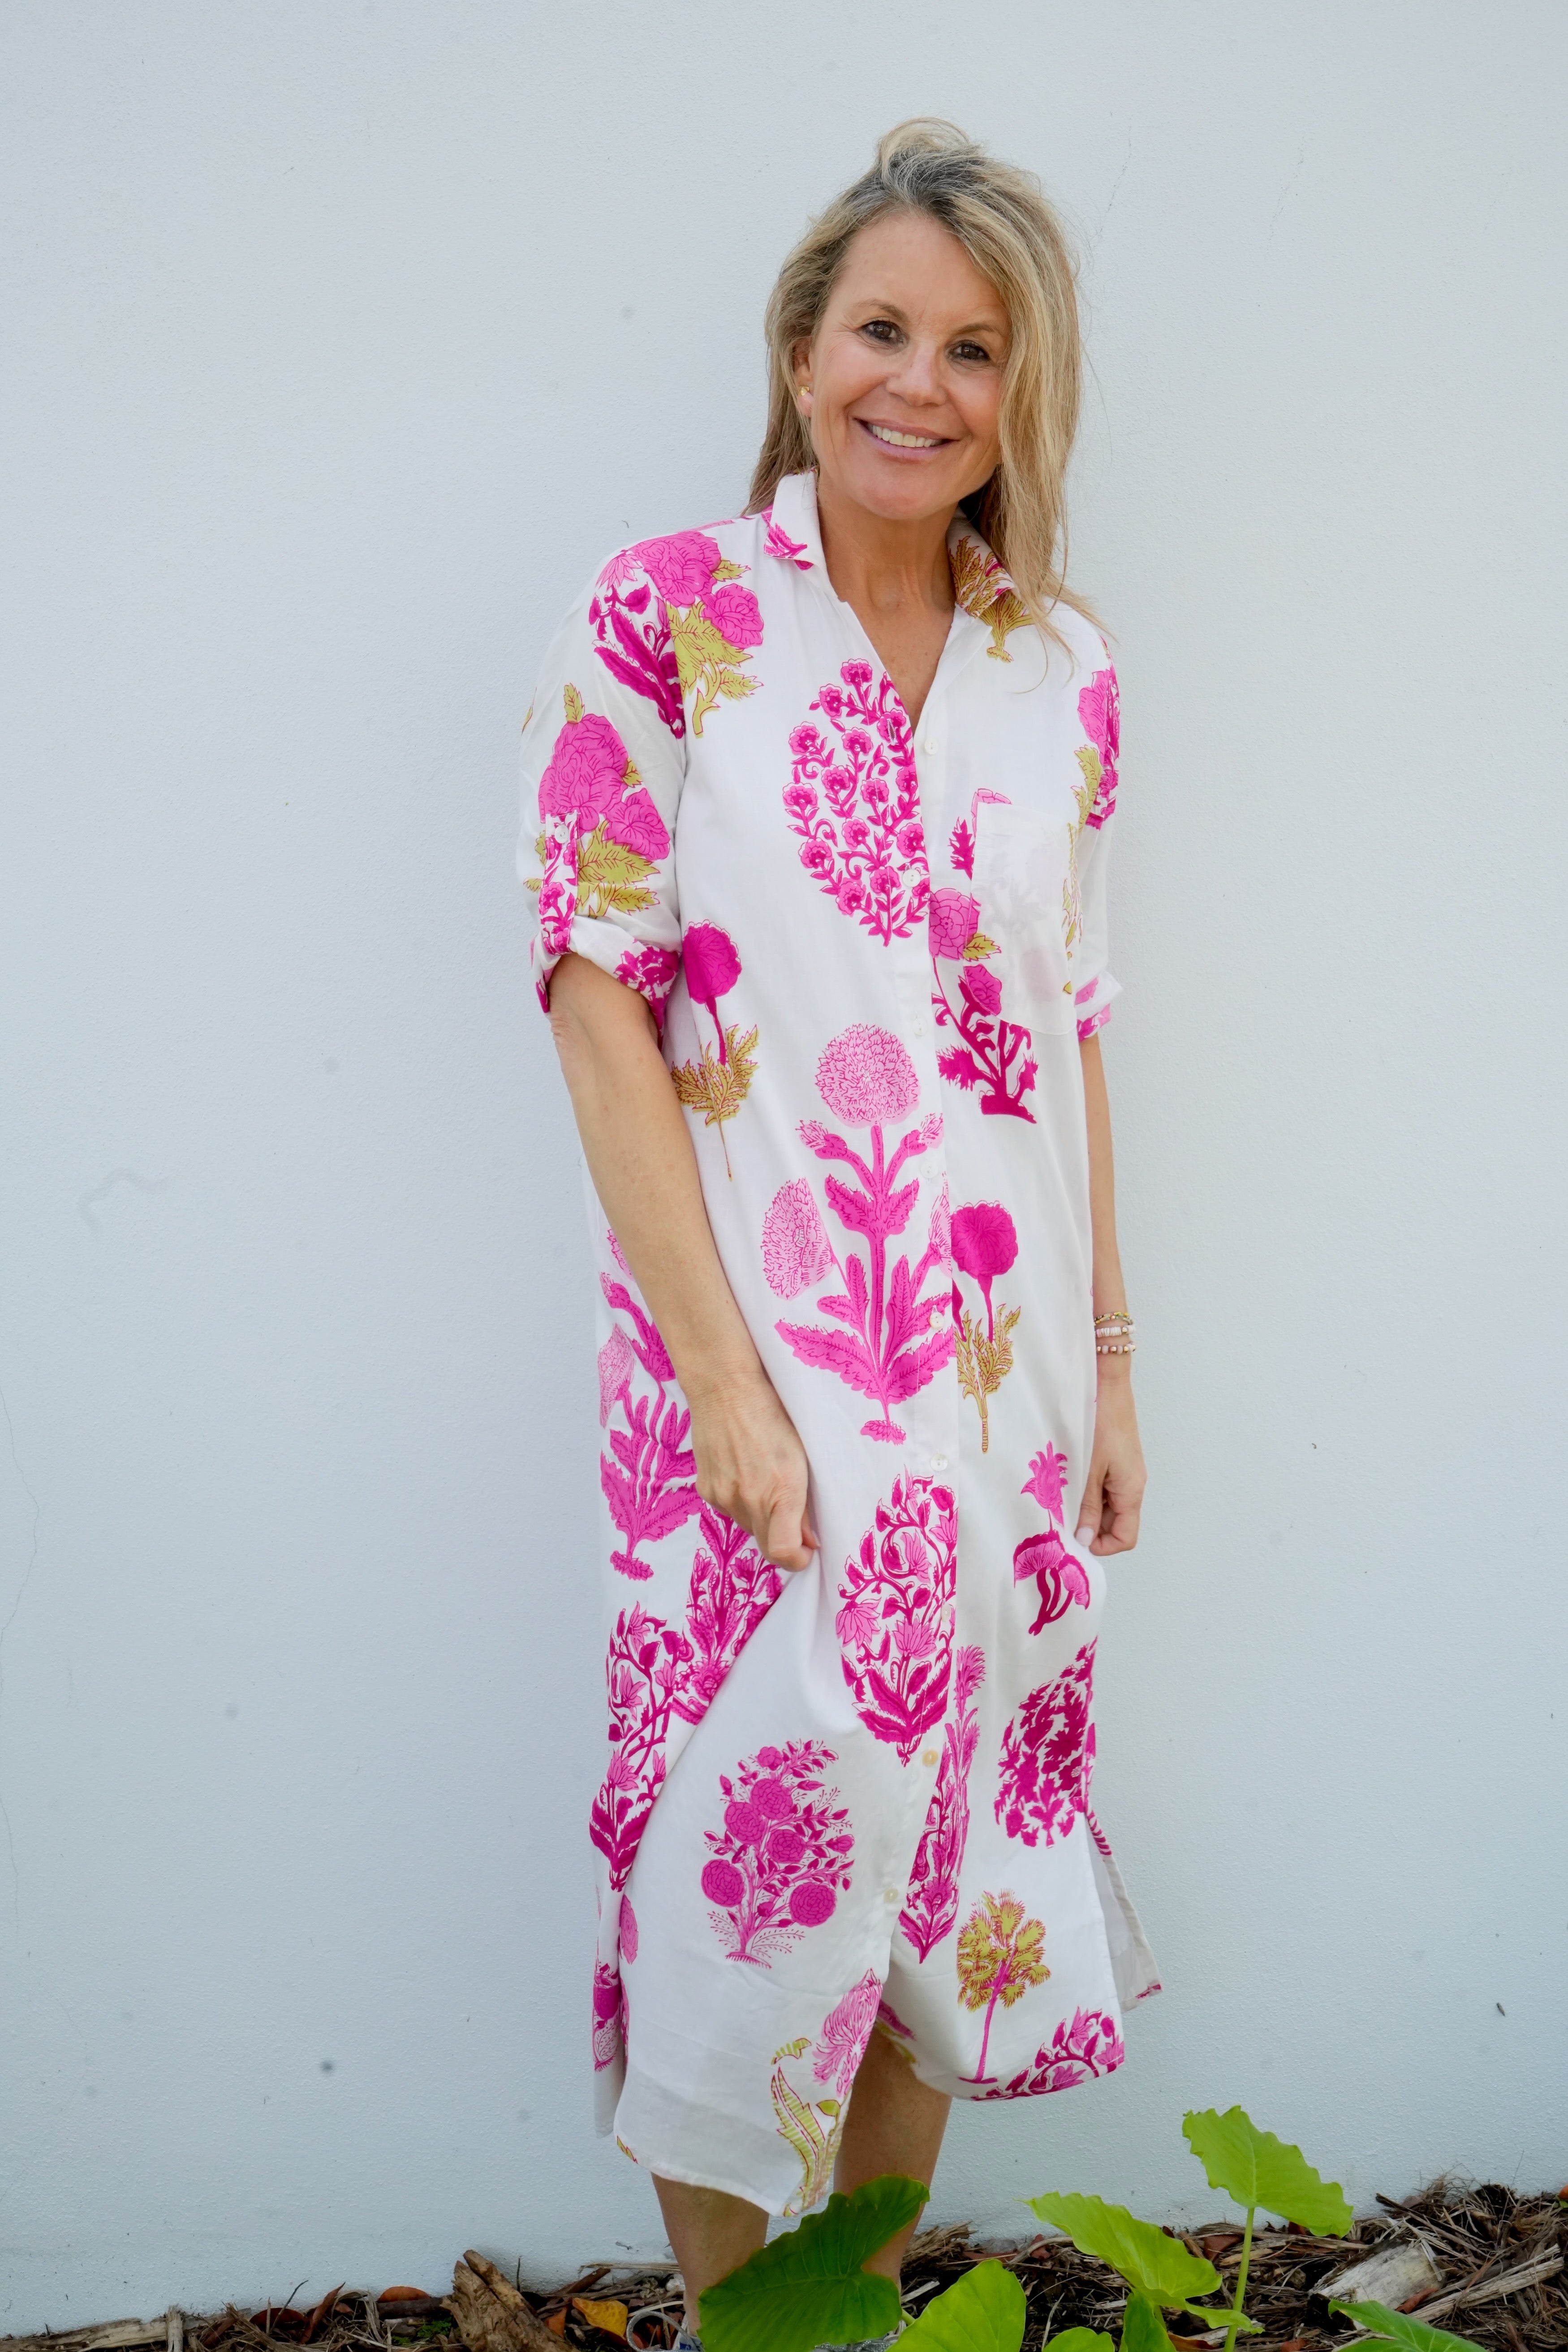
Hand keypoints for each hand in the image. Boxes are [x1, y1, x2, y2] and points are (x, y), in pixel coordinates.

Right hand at [689, 1370, 818, 1572]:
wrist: (726, 1389)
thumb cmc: (773, 1415)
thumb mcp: (802, 1457)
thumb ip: (804, 1504)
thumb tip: (808, 1541)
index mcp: (781, 1490)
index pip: (783, 1553)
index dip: (797, 1560)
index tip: (807, 1550)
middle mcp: (750, 1499)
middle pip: (766, 1543)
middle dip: (782, 1537)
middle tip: (793, 1514)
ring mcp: (723, 1496)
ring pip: (747, 1526)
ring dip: (760, 1518)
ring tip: (765, 1481)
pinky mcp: (706, 1490)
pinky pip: (728, 1510)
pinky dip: (740, 1502)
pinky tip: (744, 1473)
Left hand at [1074, 1370, 1144, 1555]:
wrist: (1107, 1382)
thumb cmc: (1100, 1420)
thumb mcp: (1089, 1469)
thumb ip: (1087, 1506)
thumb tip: (1085, 1540)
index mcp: (1131, 1490)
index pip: (1126, 1537)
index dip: (1101, 1545)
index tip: (1074, 1539)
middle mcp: (1133, 1484)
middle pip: (1116, 1524)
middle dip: (1089, 1527)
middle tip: (1061, 1518)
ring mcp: (1125, 1471)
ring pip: (1108, 1505)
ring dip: (1086, 1507)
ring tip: (1061, 1497)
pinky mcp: (1116, 1459)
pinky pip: (1104, 1486)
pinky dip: (1087, 1490)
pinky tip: (1068, 1480)